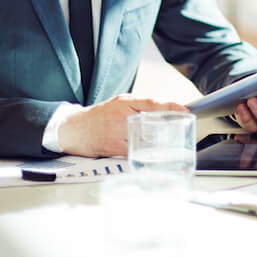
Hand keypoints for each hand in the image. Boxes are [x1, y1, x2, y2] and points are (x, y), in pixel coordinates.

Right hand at [58, 95, 186, 157]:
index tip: (184, 110)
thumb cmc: (99, 116)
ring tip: (168, 144)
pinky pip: (133, 151)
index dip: (170, 106)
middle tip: (179, 130)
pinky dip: (143, 153)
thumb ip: (139, 105)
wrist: (73, 128)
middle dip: (167, 127)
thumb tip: (164, 110)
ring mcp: (116, 131)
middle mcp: (121, 115)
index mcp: (125, 102)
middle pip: (151, 121)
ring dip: (158, 142)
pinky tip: (151, 154)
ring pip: (144, 138)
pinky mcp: (112, 147)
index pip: (152, 102)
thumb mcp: (119, 102)